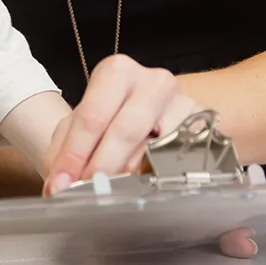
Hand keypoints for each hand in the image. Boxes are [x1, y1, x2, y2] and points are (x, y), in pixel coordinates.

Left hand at [40, 53, 203, 193]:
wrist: (152, 113)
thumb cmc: (109, 119)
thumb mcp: (79, 127)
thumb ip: (64, 153)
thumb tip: (59, 186)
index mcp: (116, 73)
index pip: (92, 116)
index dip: (75, 153)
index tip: (62, 182)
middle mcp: (153, 81)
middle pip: (126, 129)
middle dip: (103, 165)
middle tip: (89, 190)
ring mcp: (184, 103)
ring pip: (158, 146)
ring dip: (133, 174)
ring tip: (114, 191)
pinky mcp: (206, 129)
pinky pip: (184, 158)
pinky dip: (162, 176)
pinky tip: (147, 186)